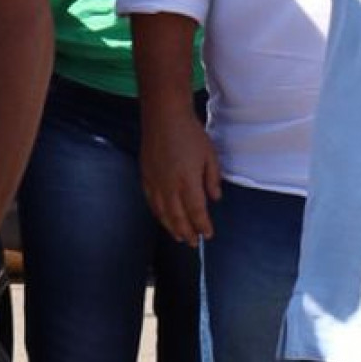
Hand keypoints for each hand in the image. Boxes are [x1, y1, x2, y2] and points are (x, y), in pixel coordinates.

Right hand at [141, 106, 221, 244]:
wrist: (164, 118)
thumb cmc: (190, 134)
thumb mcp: (210, 155)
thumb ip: (212, 179)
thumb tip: (214, 199)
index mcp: (188, 181)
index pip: (196, 211)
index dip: (202, 226)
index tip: (207, 235)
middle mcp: (169, 186)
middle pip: (178, 217)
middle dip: (186, 232)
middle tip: (192, 243)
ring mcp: (155, 183)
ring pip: (163, 213)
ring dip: (171, 227)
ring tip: (179, 237)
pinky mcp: (146, 177)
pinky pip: (152, 203)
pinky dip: (159, 215)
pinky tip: (164, 219)